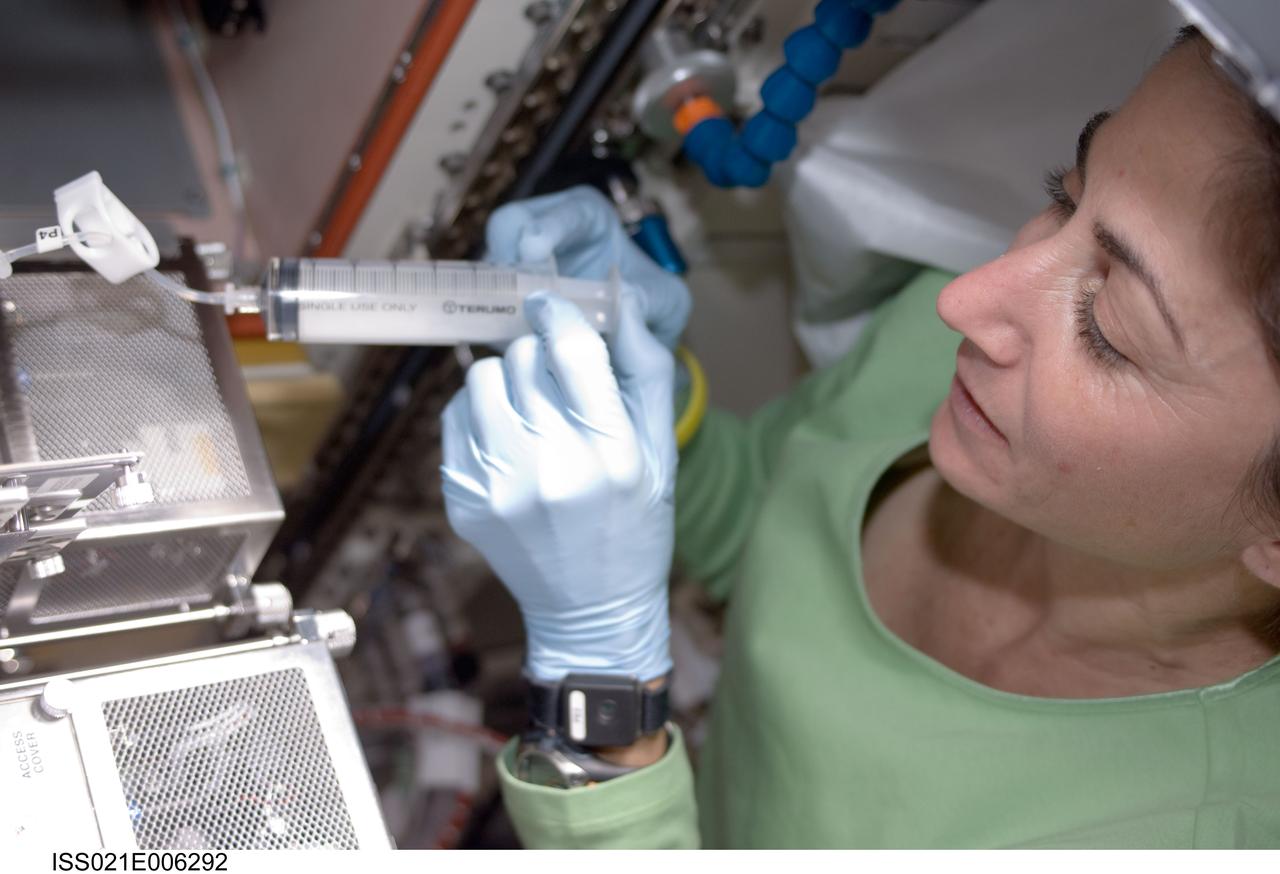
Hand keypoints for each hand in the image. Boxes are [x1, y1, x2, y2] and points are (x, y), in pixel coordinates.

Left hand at [440, 288, 675, 681]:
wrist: (591, 609)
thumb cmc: (634, 525)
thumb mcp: (661, 451)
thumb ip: (645, 370)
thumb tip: (621, 300)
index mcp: (611, 453)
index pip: (571, 349)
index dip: (558, 313)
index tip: (551, 305)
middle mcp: (552, 469)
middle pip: (522, 357)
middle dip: (538, 353)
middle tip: (554, 377)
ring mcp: (500, 487)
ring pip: (479, 377)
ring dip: (504, 377)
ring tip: (528, 405)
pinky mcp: (464, 500)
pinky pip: (455, 416)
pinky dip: (479, 412)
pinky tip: (507, 436)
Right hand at [486, 185, 691, 349]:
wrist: (636, 340)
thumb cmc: (651, 306)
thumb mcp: (667, 303)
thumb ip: (650, 299)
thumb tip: (623, 299)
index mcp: (588, 217)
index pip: (564, 210)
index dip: (546, 225)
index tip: (532, 248)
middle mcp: (548, 231)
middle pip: (508, 227)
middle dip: (508, 259)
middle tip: (519, 297)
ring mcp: (521, 263)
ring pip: (490, 265)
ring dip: (500, 296)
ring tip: (522, 327)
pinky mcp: (506, 295)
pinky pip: (486, 301)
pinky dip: (496, 322)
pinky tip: (516, 344)